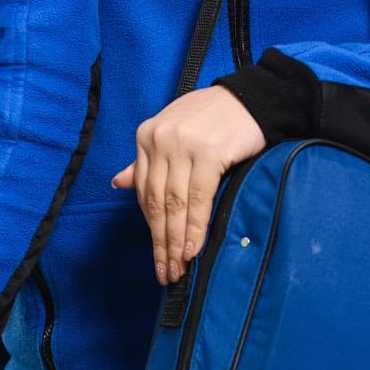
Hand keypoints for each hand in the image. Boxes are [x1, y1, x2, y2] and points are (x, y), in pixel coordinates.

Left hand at [112, 85, 266, 284]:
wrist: (251, 98)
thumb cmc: (212, 119)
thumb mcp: (173, 134)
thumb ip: (147, 161)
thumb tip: (119, 184)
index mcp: (146, 136)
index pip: (144, 192)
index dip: (150, 228)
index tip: (156, 254)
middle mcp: (160, 140)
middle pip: (157, 202)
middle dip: (160, 242)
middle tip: (166, 271)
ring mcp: (184, 146)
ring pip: (175, 204)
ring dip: (176, 241)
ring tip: (178, 267)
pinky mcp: (209, 152)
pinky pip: (198, 198)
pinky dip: (195, 227)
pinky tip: (194, 247)